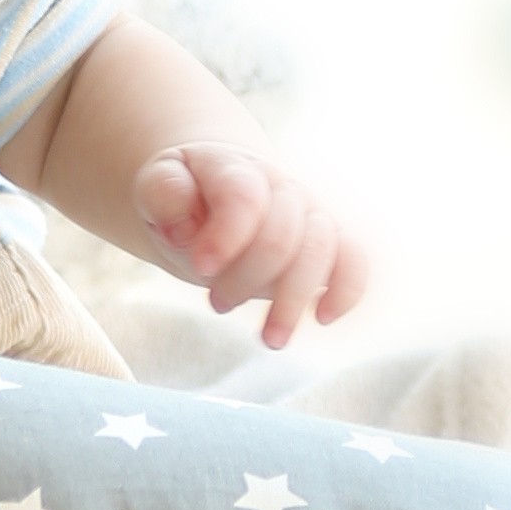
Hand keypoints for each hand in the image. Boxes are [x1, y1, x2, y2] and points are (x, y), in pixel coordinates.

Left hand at [135, 148, 366, 350]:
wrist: (214, 192)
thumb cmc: (183, 195)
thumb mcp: (157, 185)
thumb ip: (164, 191)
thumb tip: (185, 226)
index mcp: (236, 169)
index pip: (244, 197)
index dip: (226, 236)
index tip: (201, 267)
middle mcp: (281, 188)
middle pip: (282, 234)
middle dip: (246, 279)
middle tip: (216, 303)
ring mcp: (308, 214)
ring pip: (320, 250)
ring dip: (292, 300)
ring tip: (268, 339)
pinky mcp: (327, 243)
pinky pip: (354, 260)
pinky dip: (347, 290)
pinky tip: (322, 318)